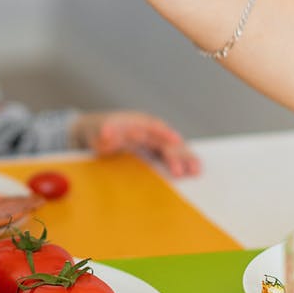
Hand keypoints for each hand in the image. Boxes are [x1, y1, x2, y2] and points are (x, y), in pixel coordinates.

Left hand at [73, 111, 199, 176]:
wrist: (100, 131)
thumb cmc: (98, 131)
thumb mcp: (96, 132)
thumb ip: (103, 135)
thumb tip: (106, 133)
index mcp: (138, 121)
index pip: (152, 126)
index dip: (163, 133)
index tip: (173, 139)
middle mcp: (151, 129)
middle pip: (166, 140)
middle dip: (174, 154)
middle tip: (178, 171)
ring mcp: (156, 139)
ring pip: (174, 148)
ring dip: (186, 158)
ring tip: (196, 170)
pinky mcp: (158, 150)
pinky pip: (174, 155)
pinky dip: (185, 161)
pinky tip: (195, 170)